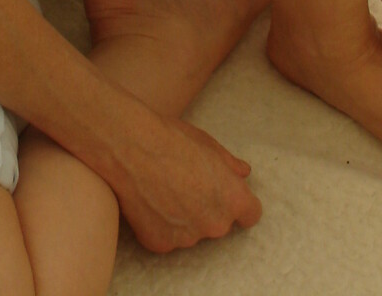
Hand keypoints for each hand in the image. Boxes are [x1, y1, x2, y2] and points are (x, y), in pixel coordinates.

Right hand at [109, 108, 261, 253]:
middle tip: (185, 184)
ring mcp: (188, 238)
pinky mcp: (161, 243)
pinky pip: (166, 236)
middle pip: (219, 223)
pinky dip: (159, 224)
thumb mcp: (207, 143)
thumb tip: (243, 172)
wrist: (130, 146)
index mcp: (233, 199)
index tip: (226, 195)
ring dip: (183, 218)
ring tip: (162, 189)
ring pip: (191, 231)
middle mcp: (215, 224)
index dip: (239, 203)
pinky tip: (148, 201)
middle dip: (207, 208)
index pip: (251, 214)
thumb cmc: (171, 138)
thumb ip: (229, 163)